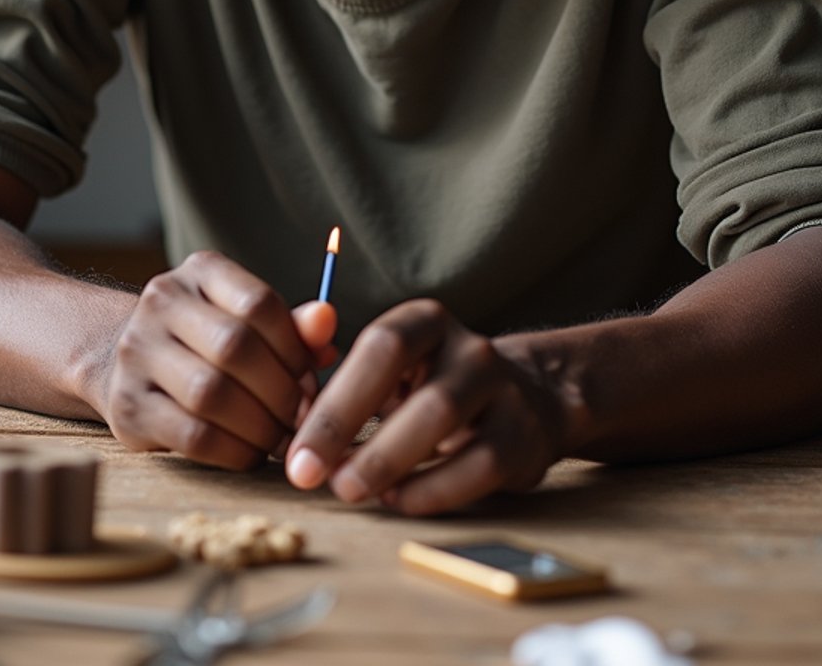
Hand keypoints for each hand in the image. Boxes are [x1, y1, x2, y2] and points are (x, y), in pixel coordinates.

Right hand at [103, 251, 337, 469]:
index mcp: (200, 271)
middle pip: (235, 348)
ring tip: (282, 440)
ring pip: (211, 394)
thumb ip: (291, 325)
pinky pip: (191, 436)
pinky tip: (253, 453)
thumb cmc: (209, 340)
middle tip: (304, 419)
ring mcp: (137, 352)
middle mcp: (161, 301)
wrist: (126, 359)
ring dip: (260, 426)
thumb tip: (328, 321)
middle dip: (281, 391)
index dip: (296, 348)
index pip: (259, 303)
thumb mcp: (247, 320)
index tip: (312, 379)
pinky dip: (234, 451)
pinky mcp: (127, 406)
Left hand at [284, 299, 566, 514]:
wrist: (528, 398)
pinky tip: (396, 499)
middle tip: (310, 476)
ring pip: (444, 420)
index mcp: (426, 322)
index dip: (334, 400)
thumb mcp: (394, 371)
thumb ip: (343, 387)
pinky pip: (478, 466)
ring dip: (388, 460)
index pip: (378, 347)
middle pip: (410, 383)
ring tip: (349, 489)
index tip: (296, 450)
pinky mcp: (522, 436)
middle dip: (356, 432)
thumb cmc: (433, 387)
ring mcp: (502, 389)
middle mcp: (468, 348)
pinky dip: (432, 489)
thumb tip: (292, 430)